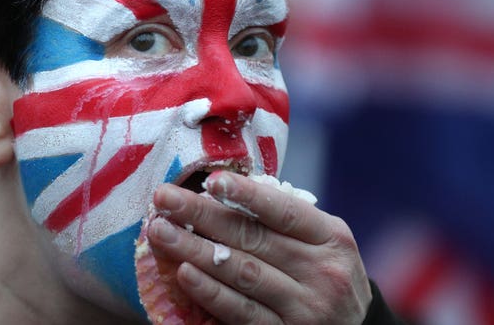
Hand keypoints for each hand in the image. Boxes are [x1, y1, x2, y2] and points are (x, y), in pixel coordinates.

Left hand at [147, 171, 371, 324]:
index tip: (209, 181)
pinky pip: (241, 313)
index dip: (246, 195)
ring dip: (196, 250)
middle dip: (203, 215)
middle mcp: (321, 271)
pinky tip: (185, 274)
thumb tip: (221, 193)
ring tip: (162, 231)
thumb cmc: (324, 272)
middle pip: (254, 238)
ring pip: (242, 273)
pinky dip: (211, 292)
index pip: (284, 210)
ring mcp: (304, 307)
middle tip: (164, 199)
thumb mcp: (321, 241)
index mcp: (330, 237)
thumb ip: (283, 220)